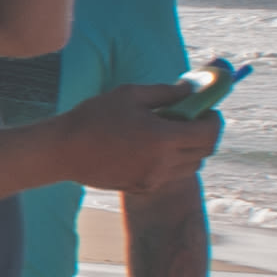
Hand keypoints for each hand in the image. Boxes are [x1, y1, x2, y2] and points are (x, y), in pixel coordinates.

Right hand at [54, 84, 220, 194]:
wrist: (63, 151)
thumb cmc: (93, 118)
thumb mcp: (130, 94)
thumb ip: (166, 92)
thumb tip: (191, 90)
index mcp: (163, 137)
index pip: (209, 132)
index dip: (214, 119)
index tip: (208, 109)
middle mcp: (164, 162)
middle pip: (205, 151)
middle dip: (205, 133)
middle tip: (193, 118)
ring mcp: (154, 178)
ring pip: (191, 166)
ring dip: (191, 148)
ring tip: (170, 133)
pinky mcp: (144, 186)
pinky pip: (172, 174)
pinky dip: (173, 161)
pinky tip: (152, 147)